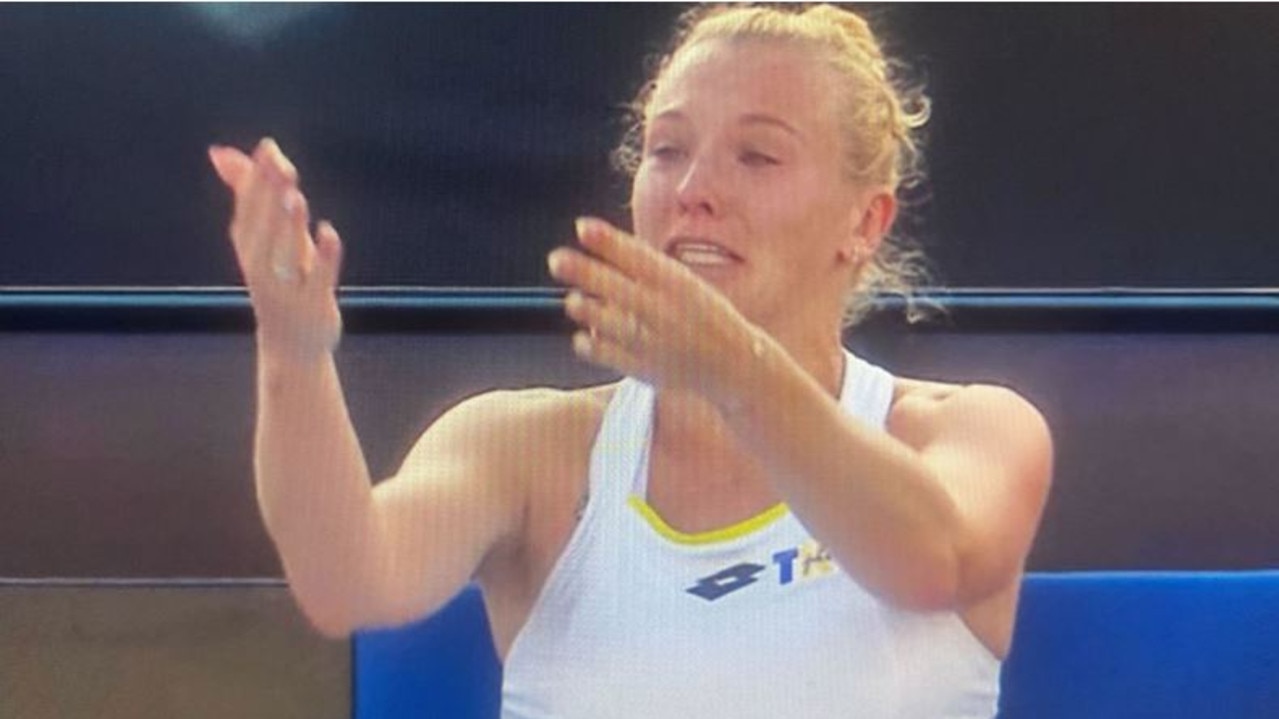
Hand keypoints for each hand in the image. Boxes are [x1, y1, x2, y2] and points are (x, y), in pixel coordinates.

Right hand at [208, 139, 342, 361]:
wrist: (289, 348)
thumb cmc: (280, 282)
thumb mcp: (266, 239)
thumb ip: (247, 193)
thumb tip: (219, 151)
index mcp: (250, 248)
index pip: (248, 210)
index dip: (257, 179)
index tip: (268, 147)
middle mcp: (262, 267)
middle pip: (262, 228)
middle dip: (269, 197)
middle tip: (279, 164)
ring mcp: (288, 288)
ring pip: (285, 254)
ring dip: (289, 225)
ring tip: (294, 195)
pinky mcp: (314, 305)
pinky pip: (319, 279)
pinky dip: (323, 256)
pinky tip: (329, 232)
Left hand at [548, 217, 766, 406]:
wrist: (733, 364)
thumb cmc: (701, 316)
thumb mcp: (685, 284)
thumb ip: (646, 268)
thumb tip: (599, 242)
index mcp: (678, 284)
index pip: (637, 257)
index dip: (608, 241)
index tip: (582, 227)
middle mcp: (664, 310)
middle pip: (614, 286)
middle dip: (582, 270)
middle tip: (556, 259)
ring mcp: (652, 340)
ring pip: (603, 320)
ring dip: (583, 306)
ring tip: (574, 301)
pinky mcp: (641, 367)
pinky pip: (602, 352)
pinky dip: (587, 342)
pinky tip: (585, 335)